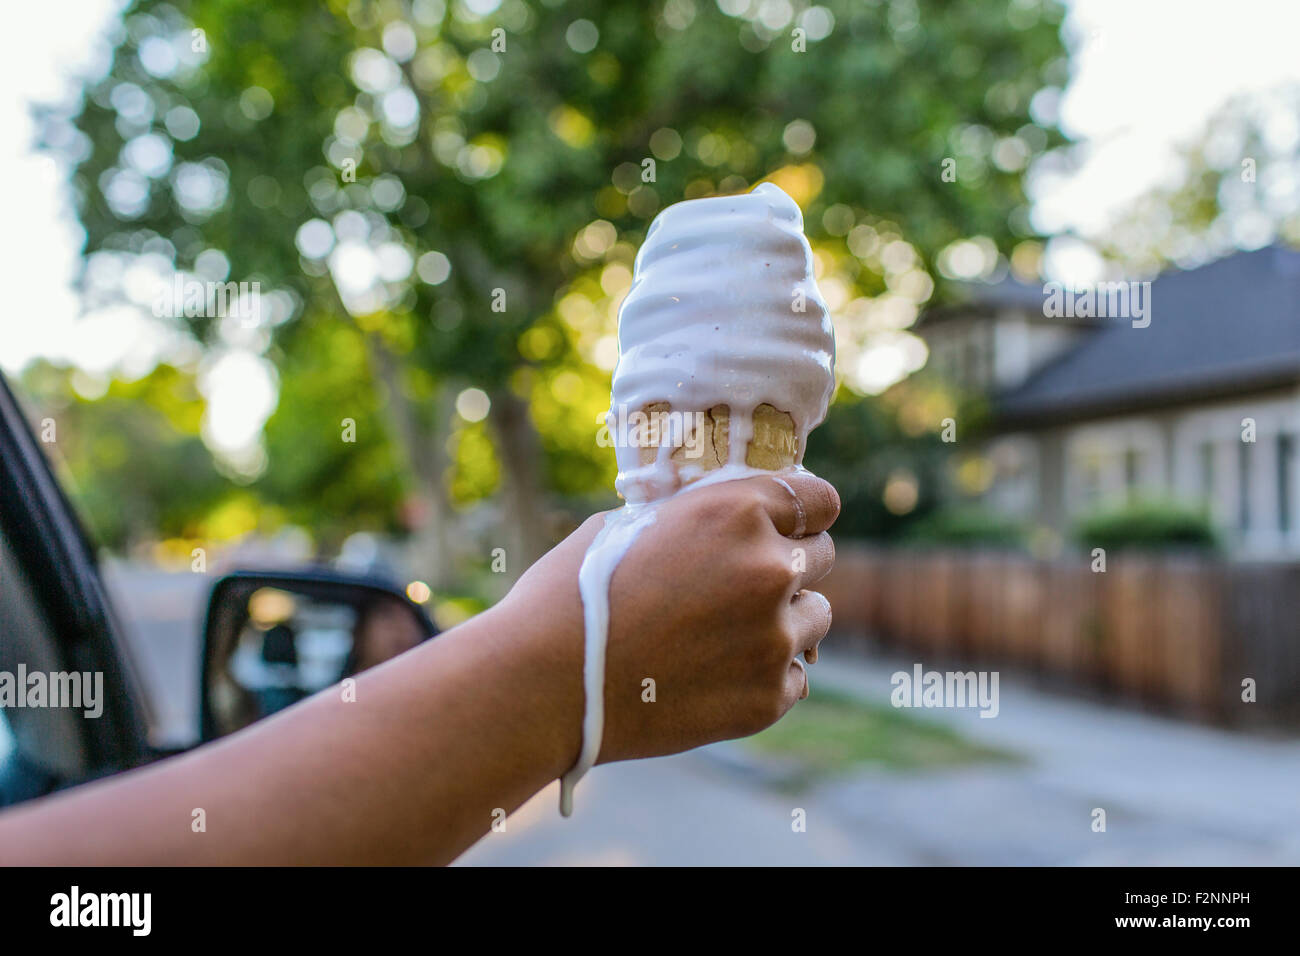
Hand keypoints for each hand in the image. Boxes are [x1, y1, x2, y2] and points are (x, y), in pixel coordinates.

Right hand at [502, 472, 838, 767]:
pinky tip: (716, 675)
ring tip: (724, 635)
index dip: (806, 512)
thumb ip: (694, 518)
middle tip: (740, 586)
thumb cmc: (570, 595)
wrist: (543, 684)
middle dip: (789, 566)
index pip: (821, 500)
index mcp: (736, 511)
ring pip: (816, 619)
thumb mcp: (630, 524)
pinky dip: (767, 675)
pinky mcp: (768, 698)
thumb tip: (726, 518)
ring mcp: (774, 638)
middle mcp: (768, 568)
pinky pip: (795, 677)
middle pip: (823, 557)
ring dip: (784, 621)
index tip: (794, 525)